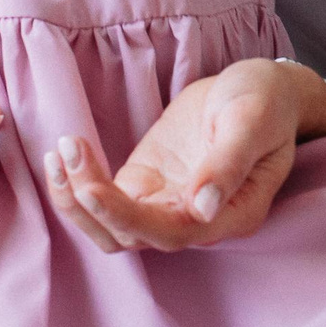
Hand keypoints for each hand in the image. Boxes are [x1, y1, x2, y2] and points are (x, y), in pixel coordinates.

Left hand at [41, 57, 309, 250]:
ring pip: (111, 228)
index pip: (172, 234)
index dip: (128, 218)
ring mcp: (167, 205)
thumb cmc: (266, 103)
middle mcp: (197, 222)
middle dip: (92, 204)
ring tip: (59, 152)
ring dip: (77, 199)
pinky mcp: (146, 184)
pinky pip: (106, 199)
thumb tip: (202, 209)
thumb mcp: (252, 122)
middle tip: (69, 152)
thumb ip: (229, 164)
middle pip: (131, 237)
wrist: (262, 88)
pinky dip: (79, 183)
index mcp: (232, 215)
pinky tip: (63, 152)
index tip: (92, 188)